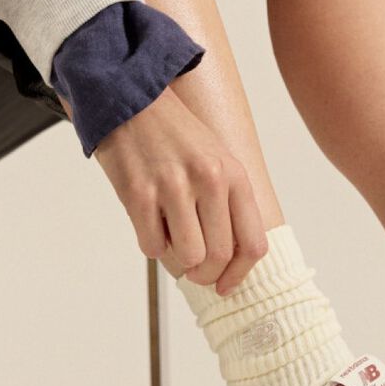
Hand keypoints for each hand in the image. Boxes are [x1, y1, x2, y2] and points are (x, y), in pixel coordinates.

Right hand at [94, 87, 267, 293]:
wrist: (131, 100)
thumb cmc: (177, 137)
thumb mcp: (219, 162)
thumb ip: (230, 205)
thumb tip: (231, 260)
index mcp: (235, 176)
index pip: (253, 244)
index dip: (240, 274)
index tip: (226, 285)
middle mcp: (210, 181)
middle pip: (219, 257)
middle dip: (206, 274)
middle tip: (195, 270)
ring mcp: (174, 187)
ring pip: (189, 257)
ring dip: (179, 261)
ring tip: (172, 240)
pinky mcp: (139, 193)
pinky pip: (152, 246)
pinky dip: (152, 245)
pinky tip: (151, 224)